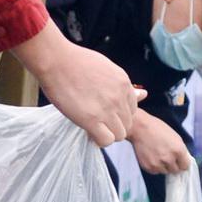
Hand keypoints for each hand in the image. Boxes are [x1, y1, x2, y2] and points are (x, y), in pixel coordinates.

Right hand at [13, 21, 143, 146]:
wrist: (57, 60)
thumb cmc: (76, 62)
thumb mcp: (107, 69)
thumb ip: (124, 86)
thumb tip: (144, 94)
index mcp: (124, 84)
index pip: (132, 110)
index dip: (118, 114)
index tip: (104, 112)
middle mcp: (119, 97)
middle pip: (127, 124)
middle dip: (114, 125)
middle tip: (97, 121)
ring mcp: (107, 109)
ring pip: (119, 135)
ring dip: (107, 134)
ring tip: (92, 127)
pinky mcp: (92, 119)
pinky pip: (106, 141)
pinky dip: (99, 140)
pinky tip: (89, 132)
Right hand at [128, 111, 190, 173]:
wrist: (139, 128)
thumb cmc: (157, 128)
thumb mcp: (175, 136)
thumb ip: (180, 150)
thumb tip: (183, 160)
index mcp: (178, 150)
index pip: (185, 166)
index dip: (182, 163)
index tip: (179, 161)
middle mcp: (169, 159)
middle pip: (175, 171)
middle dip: (173, 165)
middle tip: (167, 157)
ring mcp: (158, 164)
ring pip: (165, 172)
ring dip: (163, 166)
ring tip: (158, 156)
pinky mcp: (149, 167)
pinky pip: (155, 171)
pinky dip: (155, 167)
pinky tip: (152, 157)